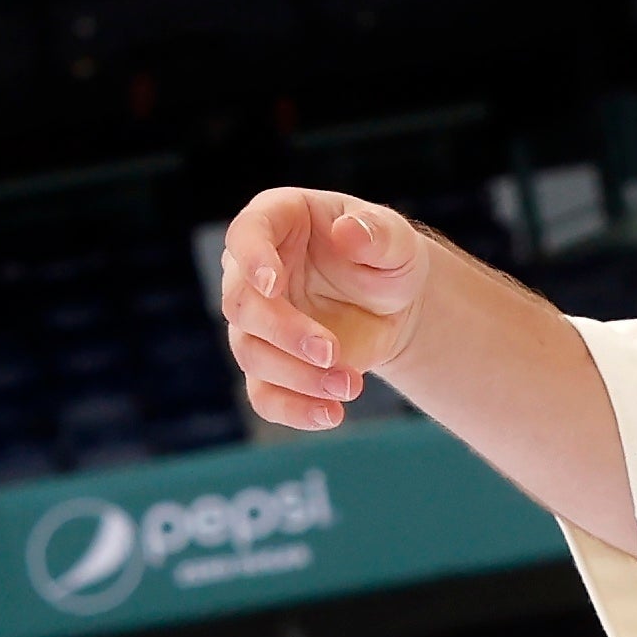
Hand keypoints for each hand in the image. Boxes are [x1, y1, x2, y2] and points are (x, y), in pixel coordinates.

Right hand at [217, 186, 426, 431]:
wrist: (393, 306)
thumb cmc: (387, 259)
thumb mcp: (396, 241)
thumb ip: (378, 232)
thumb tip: (347, 232)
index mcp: (276, 222)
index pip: (246, 234)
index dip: (251, 258)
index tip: (271, 285)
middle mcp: (253, 270)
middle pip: (241, 303)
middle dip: (283, 332)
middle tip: (332, 352)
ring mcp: (257, 320)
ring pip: (251, 353)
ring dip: (296, 376)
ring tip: (352, 385)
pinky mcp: (270, 364)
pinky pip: (263, 394)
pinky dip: (292, 410)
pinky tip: (330, 414)